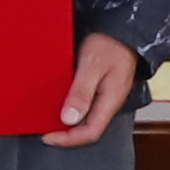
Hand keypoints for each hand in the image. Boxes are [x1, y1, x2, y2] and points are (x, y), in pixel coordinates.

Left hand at [48, 32, 140, 146]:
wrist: (123, 30)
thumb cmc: (110, 44)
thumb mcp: (92, 66)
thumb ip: (81, 93)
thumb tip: (69, 119)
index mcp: (110, 101)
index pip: (90, 133)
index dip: (67, 139)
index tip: (48, 136)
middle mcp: (109, 102)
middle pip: (88, 129)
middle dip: (66, 133)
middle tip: (45, 129)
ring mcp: (106, 96)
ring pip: (86, 118)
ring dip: (68, 120)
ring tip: (49, 117)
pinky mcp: (102, 88)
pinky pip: (87, 104)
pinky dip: (72, 107)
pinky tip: (60, 101)